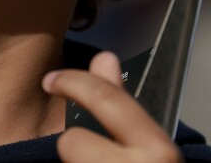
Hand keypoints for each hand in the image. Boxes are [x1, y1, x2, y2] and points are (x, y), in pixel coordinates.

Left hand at [43, 51, 181, 161]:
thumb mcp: (147, 144)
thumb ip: (123, 104)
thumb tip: (104, 58)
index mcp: (157, 150)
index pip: (106, 99)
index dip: (73, 82)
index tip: (52, 80)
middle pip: (73, 141)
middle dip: (78, 150)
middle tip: (95, 159)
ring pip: (67, 161)